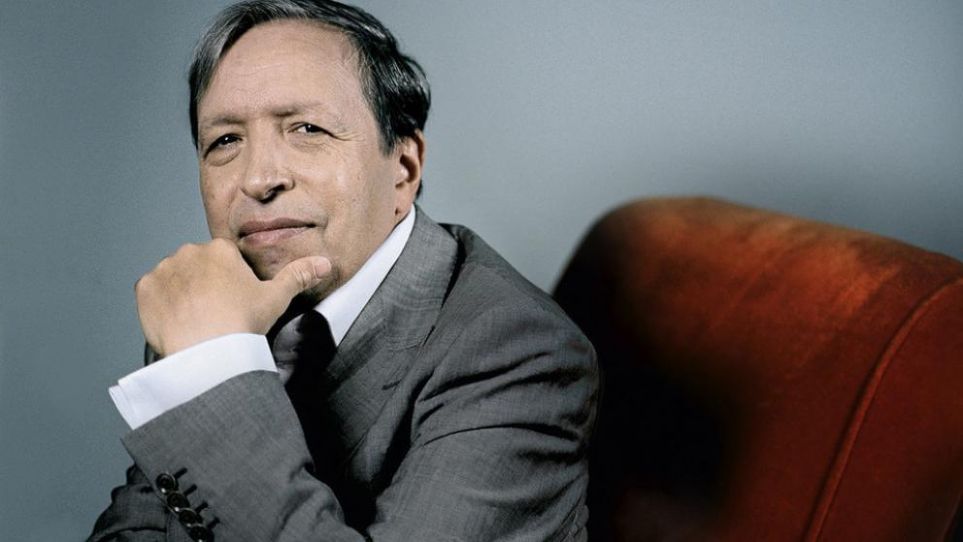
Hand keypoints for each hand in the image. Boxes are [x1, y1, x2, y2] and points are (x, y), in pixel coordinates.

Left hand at [135, 238, 330, 356]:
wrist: (207, 353)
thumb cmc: (242, 323)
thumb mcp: (277, 298)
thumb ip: (300, 276)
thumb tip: (325, 263)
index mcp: (220, 250)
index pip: (225, 259)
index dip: (231, 281)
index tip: (235, 301)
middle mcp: (188, 253)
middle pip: (198, 265)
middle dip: (205, 283)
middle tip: (217, 312)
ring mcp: (164, 271)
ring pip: (175, 277)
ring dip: (182, 292)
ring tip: (197, 319)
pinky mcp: (144, 290)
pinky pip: (152, 292)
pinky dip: (162, 304)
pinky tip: (178, 320)